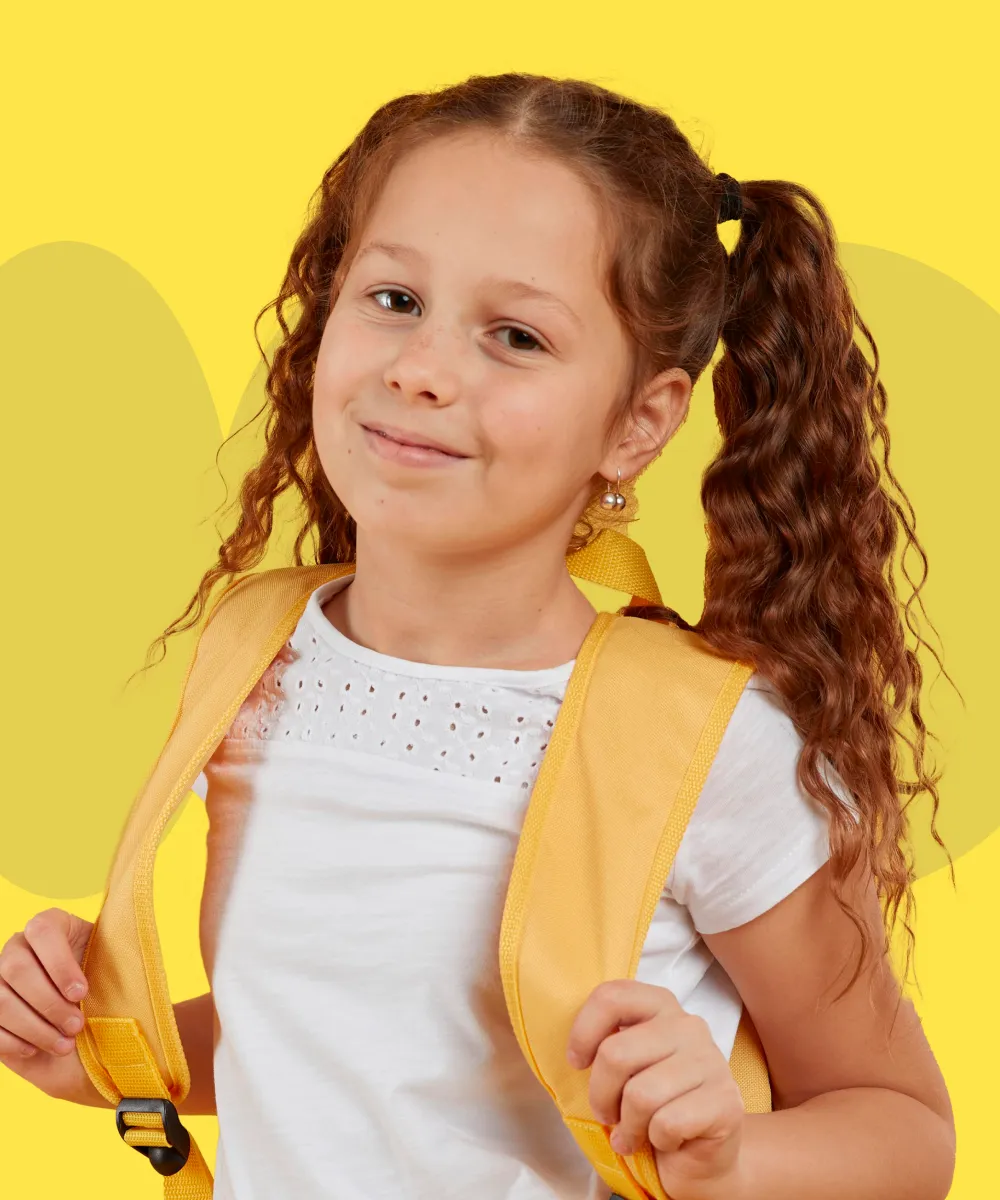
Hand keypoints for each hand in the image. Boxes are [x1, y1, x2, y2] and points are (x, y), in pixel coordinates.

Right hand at [0, 908, 108, 1105]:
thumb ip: (119, 944)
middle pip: (16, 968)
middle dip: (49, 1002)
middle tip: (76, 1025)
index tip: (82, 993)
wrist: (94, 1032)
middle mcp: (18, 948)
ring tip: (65, 1043)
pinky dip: (14, 1042)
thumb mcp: (116, 965)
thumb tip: (129, 922)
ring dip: (35, 1026)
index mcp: (51, 926)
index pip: (43, 930)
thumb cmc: (108, 991)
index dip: (60, 964)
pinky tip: (36, 1049)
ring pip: (1, 1000)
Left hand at [566, 979, 747, 1199]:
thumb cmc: (652, 1106)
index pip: (612, 997)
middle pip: (616, 1053)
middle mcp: (688, 1025)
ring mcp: (711, 1062)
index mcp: (660, 1005)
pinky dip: (656, 1141)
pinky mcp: (726, 1102)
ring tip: (632, 1134)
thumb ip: (607, 1046)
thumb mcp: (625, 1068)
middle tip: (606, 1114)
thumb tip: (574, 1052)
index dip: (583, 1032)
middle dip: (601, 1095)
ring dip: (628, 1126)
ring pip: (640, 1095)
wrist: (700, 1156)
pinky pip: (667, 1123)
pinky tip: (664, 1142)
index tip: (577, 1062)